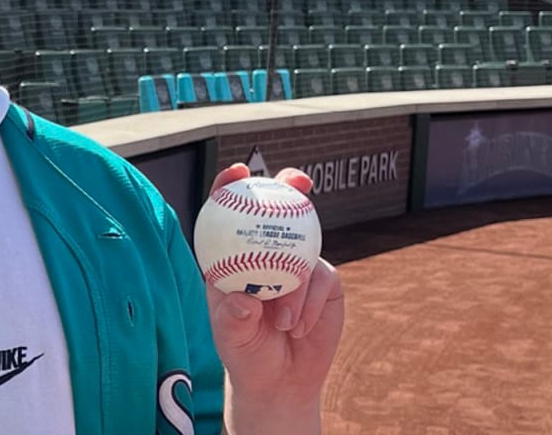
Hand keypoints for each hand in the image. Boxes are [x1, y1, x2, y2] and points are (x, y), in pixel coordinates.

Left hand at [205, 163, 344, 433]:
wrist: (281, 380)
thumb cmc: (245, 353)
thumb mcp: (232, 337)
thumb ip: (235, 318)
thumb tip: (244, 299)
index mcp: (232, 256)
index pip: (227, 213)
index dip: (229, 186)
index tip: (237, 171)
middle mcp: (265, 253)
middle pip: (277, 210)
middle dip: (288, 186)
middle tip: (297, 182)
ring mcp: (298, 265)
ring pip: (302, 253)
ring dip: (294, 288)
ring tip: (282, 322)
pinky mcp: (325, 283)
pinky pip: (322, 281)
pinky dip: (309, 305)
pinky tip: (298, 328)